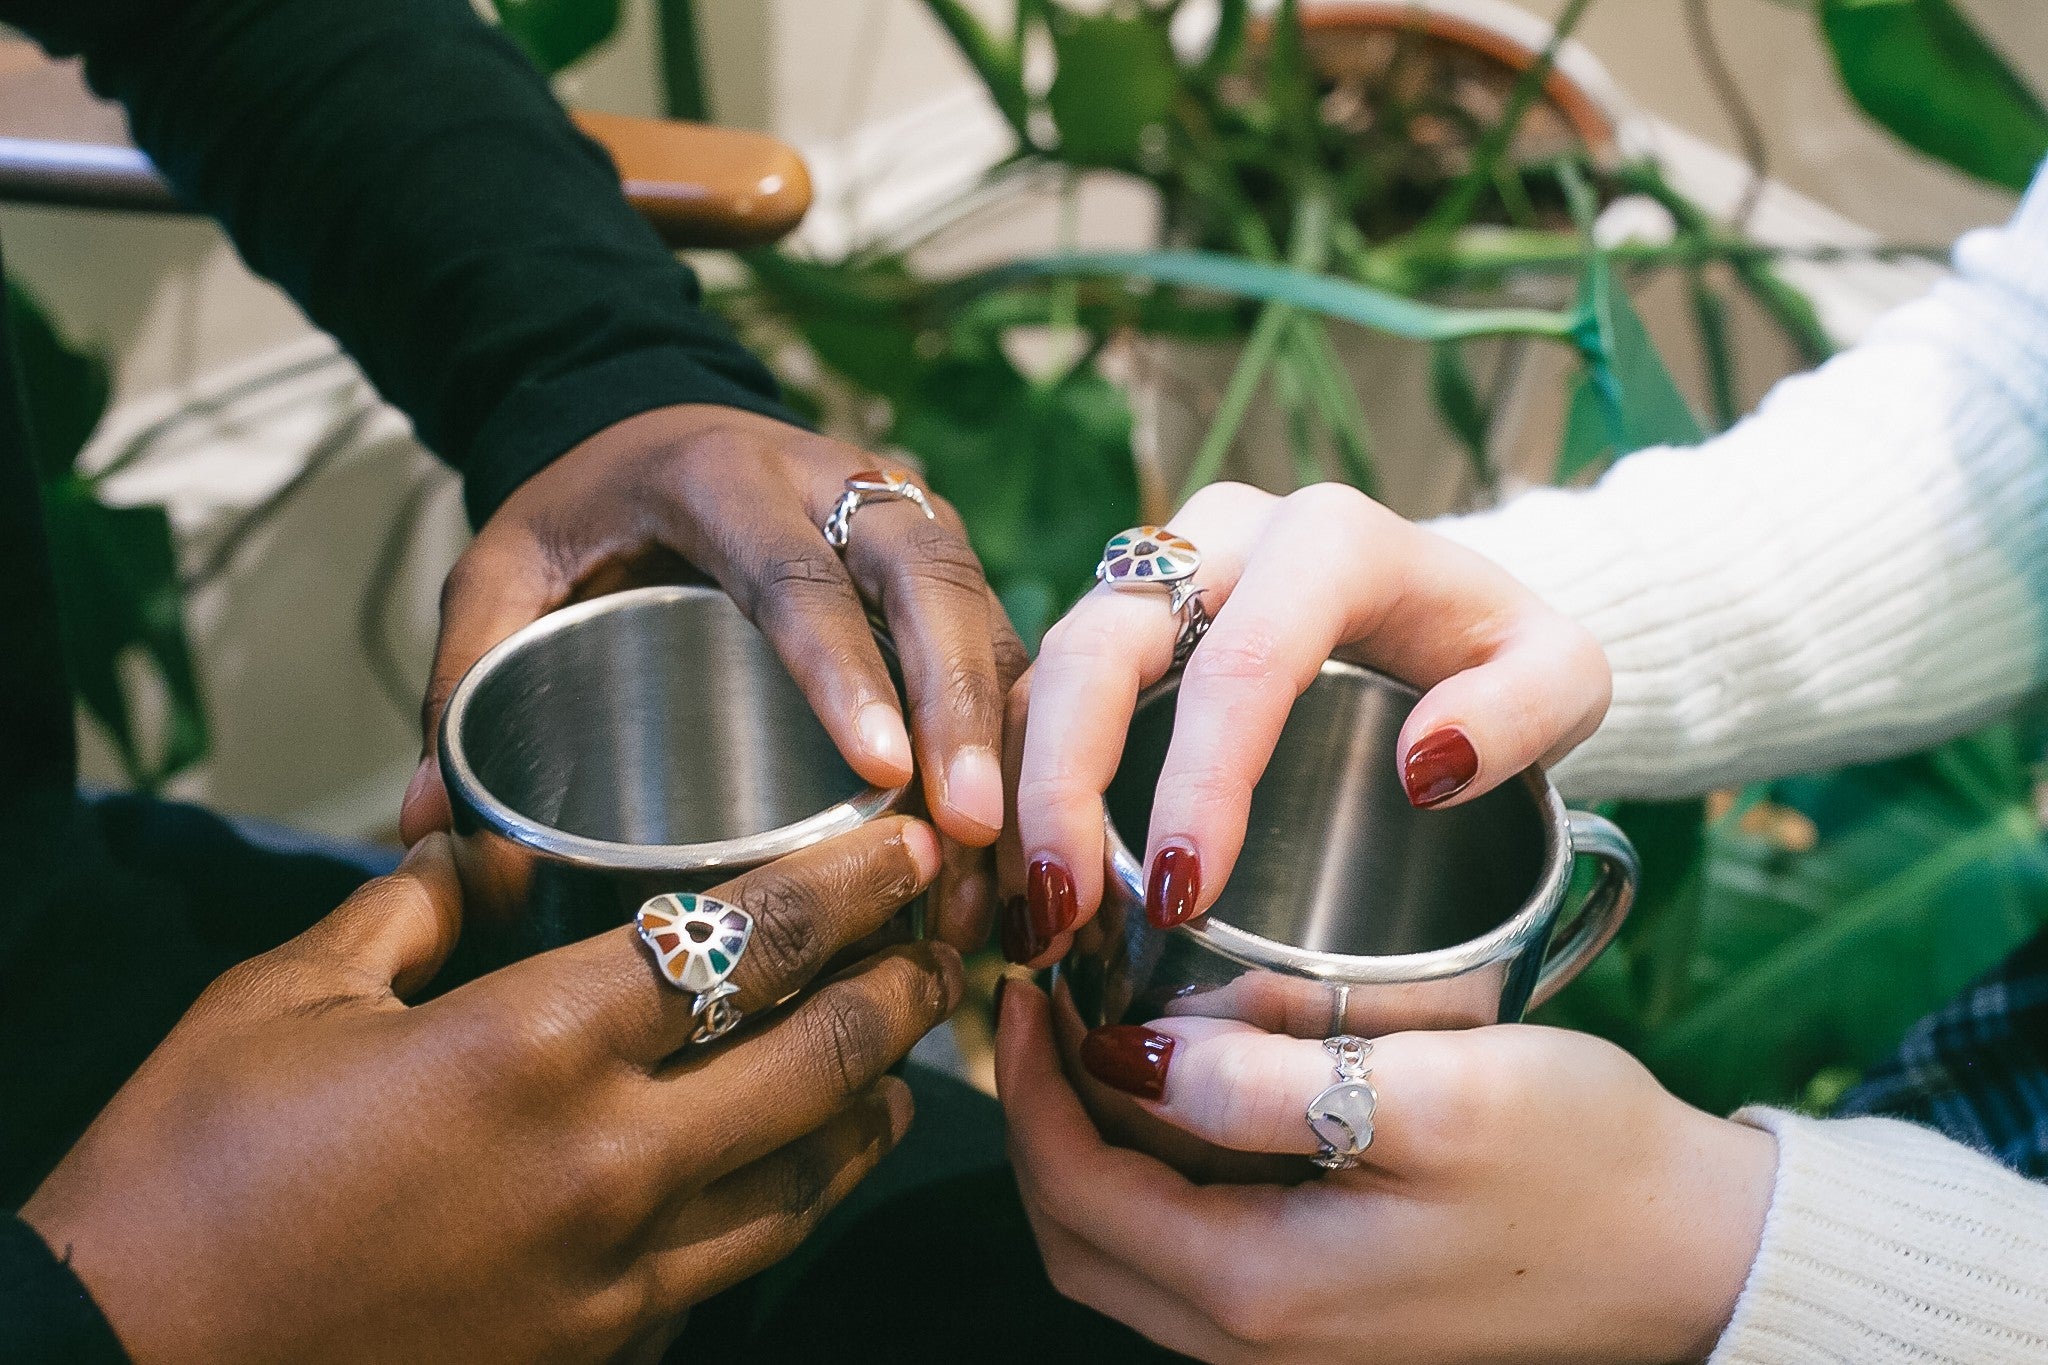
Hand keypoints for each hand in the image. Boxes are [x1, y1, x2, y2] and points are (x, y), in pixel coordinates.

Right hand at [23, 818, 958, 1363]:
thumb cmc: (187, 1174)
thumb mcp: (284, 998)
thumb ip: (418, 910)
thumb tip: (495, 862)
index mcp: (528, 1047)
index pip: (744, 943)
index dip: (846, 887)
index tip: (903, 851)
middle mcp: (602, 1161)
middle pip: (817, 1059)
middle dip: (901, 992)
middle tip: (940, 943)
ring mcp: (613, 1275)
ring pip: (806, 1178)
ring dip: (874, 1105)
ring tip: (906, 1058)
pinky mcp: (599, 1352)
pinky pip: (737, 1266)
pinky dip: (793, 1203)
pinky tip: (805, 1171)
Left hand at [400, 403, 1027, 946]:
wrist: (657, 418)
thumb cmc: (586, 510)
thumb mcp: (506, 565)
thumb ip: (468, 668)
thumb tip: (433, 820)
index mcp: (725, 476)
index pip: (797, 574)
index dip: (844, 670)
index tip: (883, 769)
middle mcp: (837, 481)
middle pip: (928, 585)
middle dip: (961, 708)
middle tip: (966, 830)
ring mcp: (902, 514)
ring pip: (984, 612)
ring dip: (1004, 735)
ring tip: (999, 866)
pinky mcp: (938, 558)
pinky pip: (1002, 640)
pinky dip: (1017, 734)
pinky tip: (1016, 832)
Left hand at [995, 982, 1775, 1363]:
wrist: (1698, 1259)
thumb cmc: (1585, 1166)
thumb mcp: (1433, 1097)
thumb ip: (1265, 1085)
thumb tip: (1128, 1055)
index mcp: (1262, 1288)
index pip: (1074, 1189)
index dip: (1027, 1084)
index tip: (1025, 984)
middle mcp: (1256, 1340)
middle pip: (1077, 1234)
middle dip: (1039, 1118)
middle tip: (1044, 1006)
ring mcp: (1289, 1340)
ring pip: (1126, 1248)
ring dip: (1092, 1145)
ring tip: (1099, 1030)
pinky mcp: (1325, 1314)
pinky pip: (1190, 1252)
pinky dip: (1154, 1176)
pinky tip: (1185, 1092)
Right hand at [1001, 480, 1609, 963]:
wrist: (1442, 606)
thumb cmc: (1498, 651)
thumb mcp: (1567, 677)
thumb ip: (1528, 711)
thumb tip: (1426, 764)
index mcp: (1330, 540)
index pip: (1244, 660)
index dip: (1201, 781)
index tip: (1184, 895)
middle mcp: (1222, 535)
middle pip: (1102, 646)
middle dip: (1062, 783)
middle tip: (1061, 913)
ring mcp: (1157, 570)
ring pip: (1051, 663)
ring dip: (1023, 788)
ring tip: (1034, 914)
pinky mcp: (1118, 618)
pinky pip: (1042, 687)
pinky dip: (1020, 778)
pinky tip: (1028, 875)